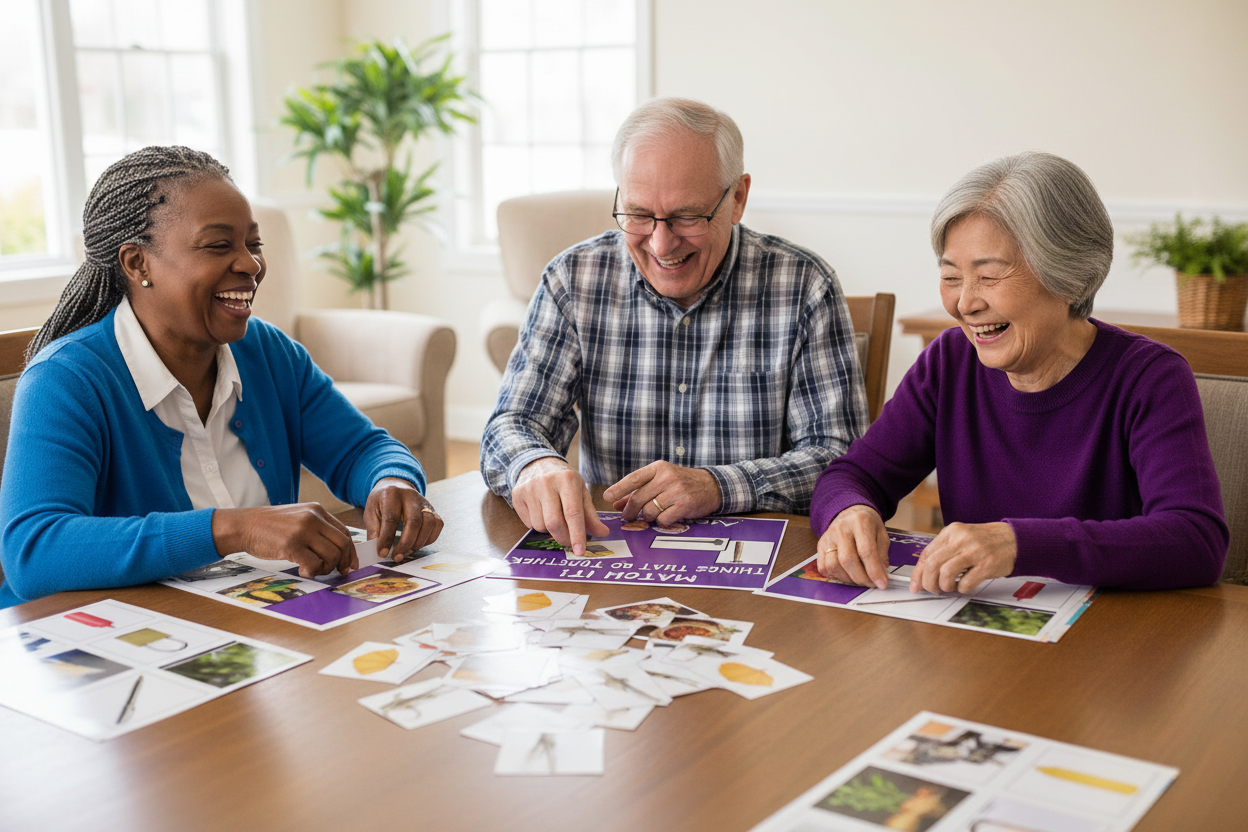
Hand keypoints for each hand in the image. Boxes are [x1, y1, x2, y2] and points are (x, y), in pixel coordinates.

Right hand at [211, 503, 355, 577]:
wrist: (244, 525)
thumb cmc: (270, 526)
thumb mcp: (298, 518)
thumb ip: (317, 528)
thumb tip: (338, 550)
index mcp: (317, 510)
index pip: (344, 532)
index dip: (350, 551)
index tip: (349, 564)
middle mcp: (313, 518)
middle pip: (342, 544)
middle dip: (343, 562)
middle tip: (337, 572)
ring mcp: (303, 531)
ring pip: (331, 555)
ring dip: (326, 568)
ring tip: (313, 569)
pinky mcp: (291, 545)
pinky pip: (314, 564)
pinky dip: (312, 571)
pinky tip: (303, 570)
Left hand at [364, 477, 442, 562]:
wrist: (396, 486)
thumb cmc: (382, 501)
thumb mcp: (371, 511)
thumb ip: (374, 530)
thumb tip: (378, 550)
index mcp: (391, 494)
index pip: (391, 518)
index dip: (386, 538)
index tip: (382, 553)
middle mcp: (411, 497)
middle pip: (414, 521)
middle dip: (405, 543)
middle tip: (396, 557)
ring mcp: (424, 503)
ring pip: (429, 524)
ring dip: (418, 543)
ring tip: (405, 552)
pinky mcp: (433, 510)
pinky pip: (437, 526)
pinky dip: (428, 539)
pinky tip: (416, 545)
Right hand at [512, 457, 609, 555]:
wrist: (537, 463)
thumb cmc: (563, 481)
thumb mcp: (581, 491)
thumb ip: (591, 514)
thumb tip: (602, 533)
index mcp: (567, 480)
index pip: (573, 513)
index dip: (577, 534)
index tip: (580, 551)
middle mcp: (546, 483)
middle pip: (554, 523)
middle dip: (563, 538)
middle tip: (569, 541)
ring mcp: (529, 489)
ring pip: (540, 526)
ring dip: (550, 530)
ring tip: (554, 516)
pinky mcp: (517, 495)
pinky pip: (528, 523)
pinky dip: (538, 525)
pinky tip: (541, 512)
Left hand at [603, 461, 722, 524]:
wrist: (711, 486)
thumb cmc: (681, 482)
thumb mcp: (661, 480)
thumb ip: (639, 490)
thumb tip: (616, 503)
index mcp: (658, 468)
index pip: (634, 478)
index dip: (618, 489)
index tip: (607, 497)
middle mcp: (667, 477)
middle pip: (638, 498)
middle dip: (630, 511)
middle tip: (627, 516)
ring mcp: (676, 491)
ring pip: (649, 511)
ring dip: (648, 517)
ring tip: (655, 514)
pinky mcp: (684, 505)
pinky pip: (663, 520)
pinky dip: (661, 522)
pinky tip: (667, 517)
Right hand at [815, 504, 890, 588]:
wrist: (850, 512)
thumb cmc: (867, 524)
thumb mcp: (882, 534)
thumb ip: (882, 555)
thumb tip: (880, 575)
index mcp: (860, 522)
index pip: (866, 551)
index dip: (874, 571)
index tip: (881, 584)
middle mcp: (841, 529)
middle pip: (847, 560)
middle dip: (861, 577)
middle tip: (870, 583)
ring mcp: (828, 537)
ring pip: (833, 565)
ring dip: (848, 578)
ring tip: (859, 578)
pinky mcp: (820, 545)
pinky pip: (823, 567)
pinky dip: (834, 575)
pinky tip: (845, 574)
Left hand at [910, 522, 1016, 593]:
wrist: (1014, 539)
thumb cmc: (984, 542)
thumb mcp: (961, 539)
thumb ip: (943, 552)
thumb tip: (923, 574)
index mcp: (951, 532)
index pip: (926, 554)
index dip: (918, 573)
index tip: (915, 586)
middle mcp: (960, 539)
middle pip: (932, 564)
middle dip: (928, 582)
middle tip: (933, 590)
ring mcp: (974, 551)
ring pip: (946, 573)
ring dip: (944, 586)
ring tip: (950, 587)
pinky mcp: (987, 564)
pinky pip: (966, 582)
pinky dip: (962, 588)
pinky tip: (965, 585)